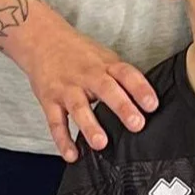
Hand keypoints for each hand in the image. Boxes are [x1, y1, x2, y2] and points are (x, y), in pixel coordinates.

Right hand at [12, 10, 157, 156]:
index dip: (140, 89)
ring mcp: (67, 88)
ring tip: (101, 143)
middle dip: (122, 108)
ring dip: (90, 126)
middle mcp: (87, 75)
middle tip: (136, 124)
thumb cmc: (79, 54)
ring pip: (79, 107)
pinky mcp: (49, 100)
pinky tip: (72, 155)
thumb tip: (148, 103)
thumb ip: (122, 78)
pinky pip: (55, 122)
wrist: (42, 39)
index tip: (152, 105)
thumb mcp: (104, 58)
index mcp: (105, 65)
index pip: (126, 74)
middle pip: (106, 90)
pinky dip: (63, 140)